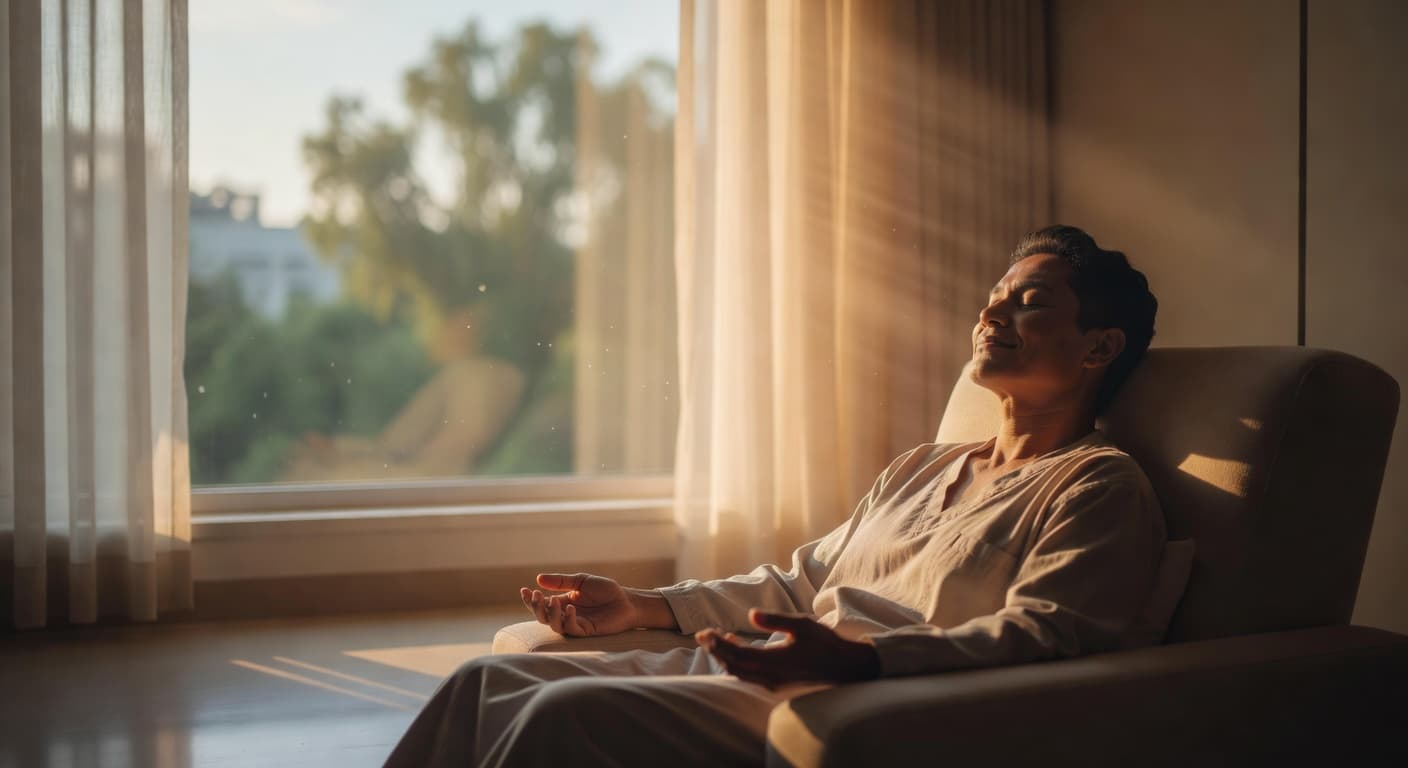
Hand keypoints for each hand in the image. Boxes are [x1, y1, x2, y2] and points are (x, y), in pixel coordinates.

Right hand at [520, 573, 639, 636]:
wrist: (627, 600)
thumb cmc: (606, 590)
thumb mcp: (581, 581)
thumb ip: (561, 581)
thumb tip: (538, 578)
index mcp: (563, 603)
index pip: (542, 604)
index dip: (530, 599)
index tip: (524, 590)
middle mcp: (566, 615)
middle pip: (543, 617)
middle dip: (536, 607)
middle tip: (536, 595)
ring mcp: (575, 624)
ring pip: (554, 625)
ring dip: (550, 613)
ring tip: (553, 600)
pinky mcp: (586, 631)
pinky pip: (572, 629)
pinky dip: (568, 619)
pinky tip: (569, 607)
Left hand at [696, 609, 880, 688]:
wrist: (844, 667)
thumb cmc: (824, 643)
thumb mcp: (802, 625)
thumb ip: (775, 620)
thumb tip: (751, 614)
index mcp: (774, 661)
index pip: (737, 655)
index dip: (717, 644)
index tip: (705, 632)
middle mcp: (770, 676)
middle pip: (733, 666)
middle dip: (716, 650)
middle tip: (703, 634)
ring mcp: (773, 682)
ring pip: (739, 673)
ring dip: (725, 657)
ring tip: (717, 639)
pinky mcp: (776, 683)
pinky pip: (748, 676)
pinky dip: (737, 663)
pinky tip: (737, 648)